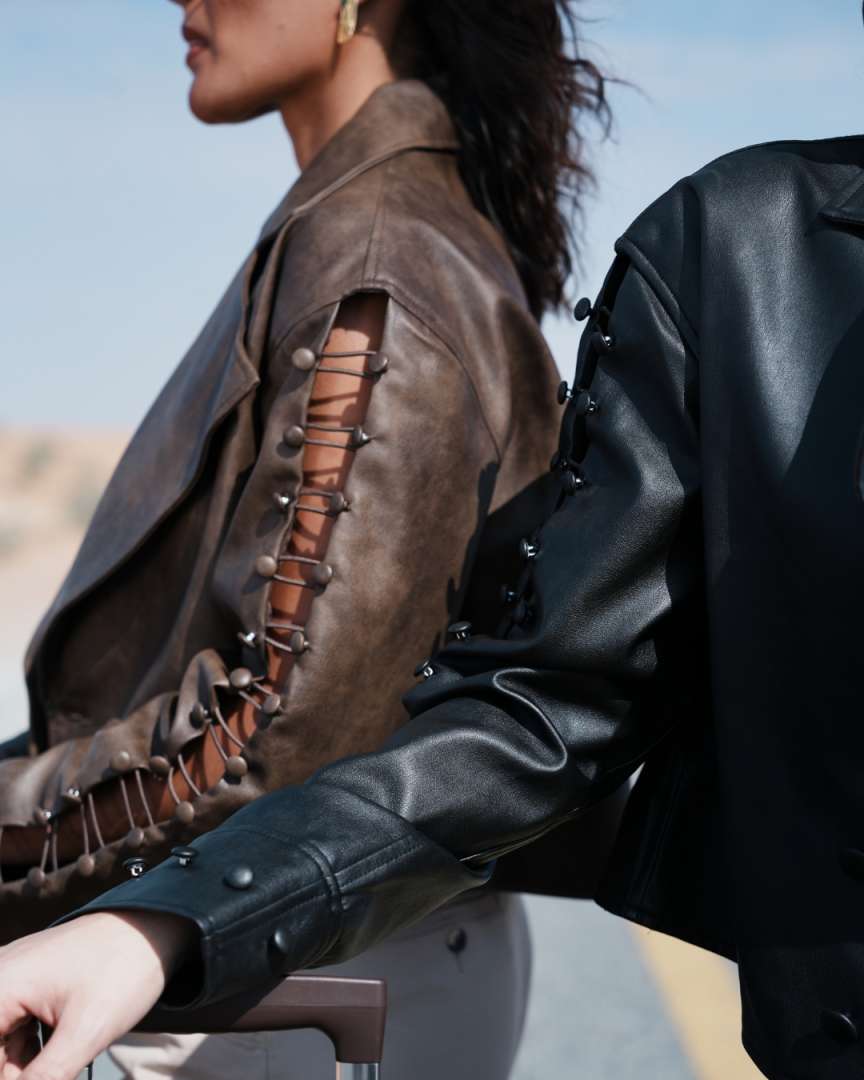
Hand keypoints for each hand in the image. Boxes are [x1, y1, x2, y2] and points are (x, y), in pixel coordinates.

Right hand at [0, 911, 194, 1079]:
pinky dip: (31, 1054)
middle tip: (60, 1072)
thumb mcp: (86, 1033)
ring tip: (64, 1068)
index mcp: (1, 983)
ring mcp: (15, 976)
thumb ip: (45, 1078)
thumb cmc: (124, 969)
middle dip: (18, 1071)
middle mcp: (0, 975)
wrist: (159, 925)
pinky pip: (16, 1029)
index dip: (10, 1073)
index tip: (43, 1076)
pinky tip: (59, 1063)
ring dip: (23, 1068)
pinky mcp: (31, 982)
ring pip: (3, 1044)